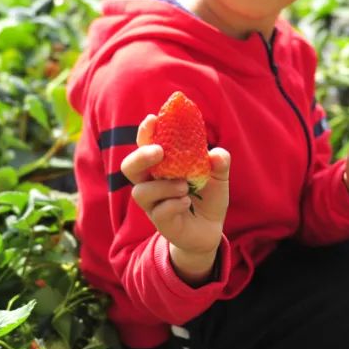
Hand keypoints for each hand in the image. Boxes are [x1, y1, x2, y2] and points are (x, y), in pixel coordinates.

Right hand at [120, 114, 229, 282]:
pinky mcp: (161, 222)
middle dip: (140, 156)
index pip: (146, 144)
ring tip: (184, 186)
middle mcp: (151, 182)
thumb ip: (219, 162)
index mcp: (161, 165)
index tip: (153, 119)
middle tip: (159, 152)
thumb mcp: (219, 176)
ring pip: (141, 192)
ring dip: (163, 186)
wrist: (210, 228)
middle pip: (129, 167)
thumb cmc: (207, 196)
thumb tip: (216, 155)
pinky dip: (174, 204)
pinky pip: (159, 211)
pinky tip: (187, 202)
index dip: (146, 132)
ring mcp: (153, 204)